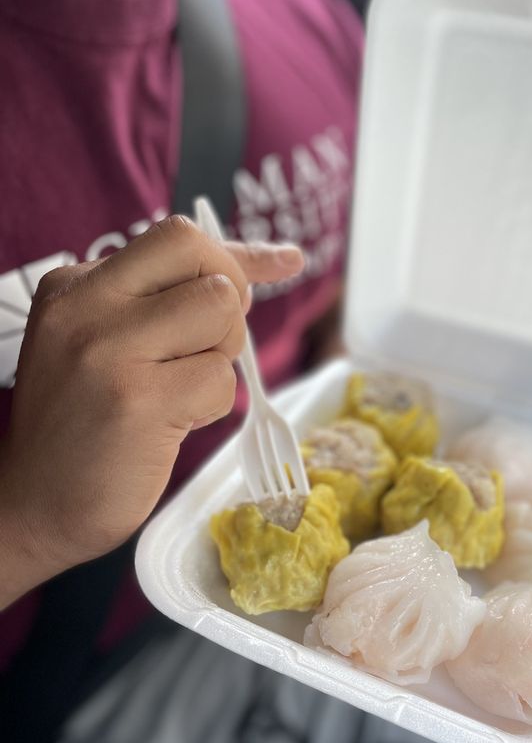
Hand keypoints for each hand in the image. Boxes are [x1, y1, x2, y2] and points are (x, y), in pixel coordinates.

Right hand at [0, 215, 303, 606]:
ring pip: (221, 316)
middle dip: (229, 307)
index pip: (178, 239)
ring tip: (176, 392)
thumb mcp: (110, 341)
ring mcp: (110, 350)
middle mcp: (87, 305)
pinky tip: (170, 423)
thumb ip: (176, 298)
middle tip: (206, 351)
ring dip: (219, 360)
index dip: (239, 256)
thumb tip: (276, 262)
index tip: (284, 262)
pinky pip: (220, 379)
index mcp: (77, 285)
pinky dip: (211, 405)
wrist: (35, 503)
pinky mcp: (139, 401)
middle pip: (206, 263)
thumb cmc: (87, 424)